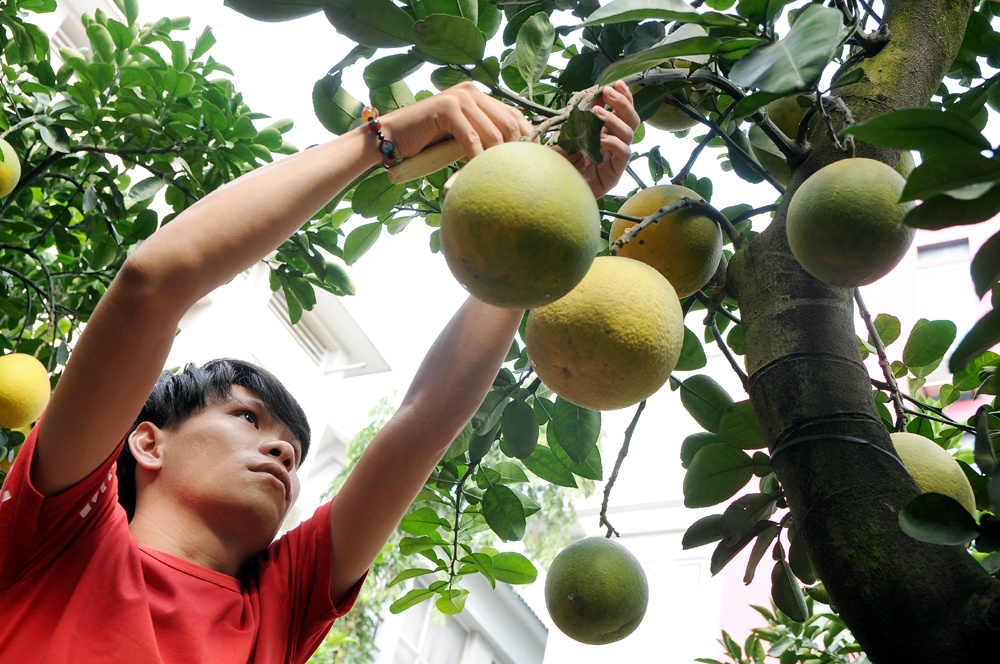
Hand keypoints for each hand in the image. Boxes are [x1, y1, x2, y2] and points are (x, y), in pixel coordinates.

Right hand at [380, 82, 532, 161]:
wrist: (393, 137)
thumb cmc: (428, 143)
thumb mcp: (464, 139)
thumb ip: (485, 139)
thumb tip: (515, 159)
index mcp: (480, 97)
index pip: (515, 116)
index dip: (528, 139)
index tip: (532, 162)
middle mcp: (473, 92)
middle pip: (509, 123)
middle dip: (516, 150)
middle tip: (518, 173)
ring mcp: (459, 97)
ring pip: (493, 131)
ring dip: (497, 158)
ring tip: (498, 176)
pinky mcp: (446, 108)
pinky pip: (471, 137)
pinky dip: (477, 157)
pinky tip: (478, 172)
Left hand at [558, 81, 639, 197]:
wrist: (554, 193)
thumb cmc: (559, 166)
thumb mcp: (565, 136)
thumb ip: (577, 118)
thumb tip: (589, 97)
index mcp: (605, 133)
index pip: (621, 112)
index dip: (622, 97)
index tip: (616, 83)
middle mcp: (614, 144)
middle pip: (631, 120)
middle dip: (622, 103)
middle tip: (609, 92)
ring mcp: (615, 159)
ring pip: (629, 134)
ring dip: (615, 120)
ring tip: (598, 113)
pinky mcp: (614, 174)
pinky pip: (623, 154)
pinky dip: (615, 143)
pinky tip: (602, 139)